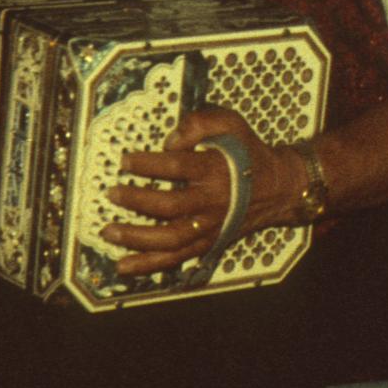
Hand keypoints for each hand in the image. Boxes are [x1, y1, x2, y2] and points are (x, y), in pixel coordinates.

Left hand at [101, 107, 303, 276]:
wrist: (278, 187)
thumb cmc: (248, 153)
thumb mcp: (232, 124)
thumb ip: (200, 123)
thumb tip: (170, 140)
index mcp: (216, 169)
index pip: (176, 166)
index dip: (147, 164)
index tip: (125, 161)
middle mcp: (212, 201)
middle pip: (168, 206)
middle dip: (135, 200)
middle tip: (112, 193)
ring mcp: (209, 226)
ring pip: (169, 239)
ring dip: (136, 238)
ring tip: (109, 231)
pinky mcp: (207, 243)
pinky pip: (176, 259)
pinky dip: (149, 265)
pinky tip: (124, 265)